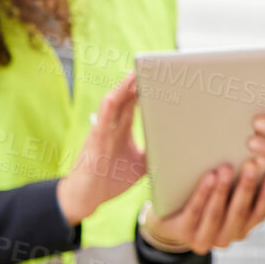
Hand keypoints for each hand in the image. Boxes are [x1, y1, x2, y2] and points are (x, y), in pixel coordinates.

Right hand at [57, 75, 147, 225]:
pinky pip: (100, 123)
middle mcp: (112, 126)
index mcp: (122, 128)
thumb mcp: (140, 164)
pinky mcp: (94, 144)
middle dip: (137, 81)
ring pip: (112, 104)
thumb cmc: (110, 178)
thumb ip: (155, 152)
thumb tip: (178, 147)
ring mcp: (102, 132)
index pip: (135, 102)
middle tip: (152, 65)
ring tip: (135, 73)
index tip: (161, 74)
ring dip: (123, 88)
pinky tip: (113, 97)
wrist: (86, 198)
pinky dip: (107, 109)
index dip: (146, 87)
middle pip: (125, 98)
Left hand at [143, 160, 264, 254]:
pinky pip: (195, 211)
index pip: (260, 214)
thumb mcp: (231, 206)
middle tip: (251, 164)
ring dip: (224, 190)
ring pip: (216, 213)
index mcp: (242, 230)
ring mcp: (203, 239)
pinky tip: (209, 177)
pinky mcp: (182, 233)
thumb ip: (255, 203)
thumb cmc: (208, 206)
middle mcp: (225, 239)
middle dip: (246, 187)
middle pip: (239, 213)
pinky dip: (203, 194)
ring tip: (227, 167)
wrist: (169, 223)